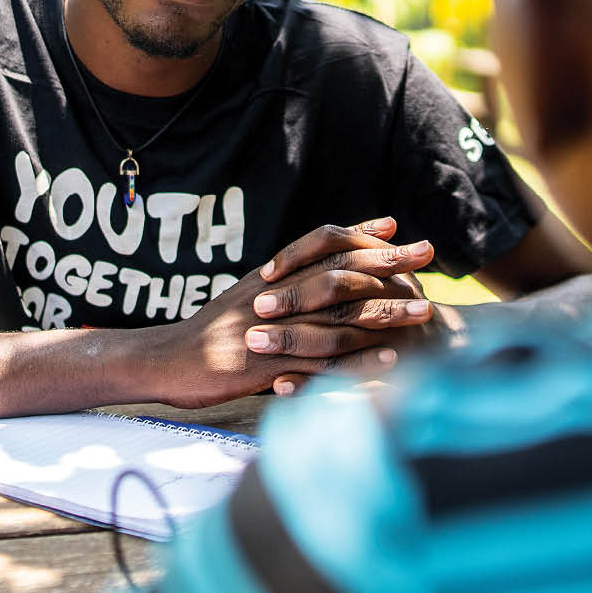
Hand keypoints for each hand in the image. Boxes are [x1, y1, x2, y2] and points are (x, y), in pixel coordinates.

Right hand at [139, 223, 422, 408]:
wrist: (163, 360)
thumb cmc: (205, 336)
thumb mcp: (241, 299)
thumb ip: (276, 286)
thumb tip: (306, 274)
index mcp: (269, 279)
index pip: (320, 246)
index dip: (359, 235)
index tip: (396, 228)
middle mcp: (274, 295)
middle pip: (339, 271)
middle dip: (387, 262)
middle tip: (428, 253)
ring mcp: (274, 329)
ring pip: (337, 315)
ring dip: (385, 311)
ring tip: (424, 309)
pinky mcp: (270, 365)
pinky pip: (322, 362)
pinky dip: (358, 360)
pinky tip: (390, 360)